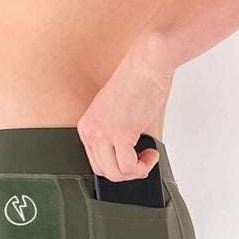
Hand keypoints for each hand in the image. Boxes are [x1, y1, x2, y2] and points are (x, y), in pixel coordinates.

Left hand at [76, 39, 174, 179]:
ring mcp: (103, 133)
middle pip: (104, 171)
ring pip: (116, 173)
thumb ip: (117, 137)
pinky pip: (129, 167)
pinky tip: (151, 153)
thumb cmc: (137, 83)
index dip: (117, 167)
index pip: (95, 162)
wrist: (147, 65)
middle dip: (127, 173)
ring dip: (136, 171)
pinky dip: (144, 166)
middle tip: (143, 162)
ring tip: (148, 157)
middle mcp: (90, 131)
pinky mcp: (120, 134)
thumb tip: (128, 161)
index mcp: (87, 126)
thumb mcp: (118, 114)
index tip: (132, 160)